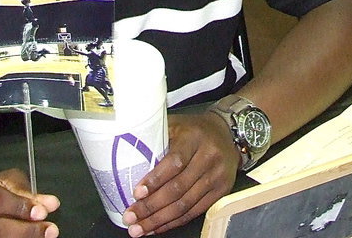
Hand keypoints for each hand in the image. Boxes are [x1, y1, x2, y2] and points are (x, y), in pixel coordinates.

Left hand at [122, 113, 238, 236]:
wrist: (227, 133)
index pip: (175, 162)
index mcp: (194, 138)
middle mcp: (209, 157)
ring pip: (186, 204)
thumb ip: (155, 137)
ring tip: (139, 228)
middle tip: (130, 217)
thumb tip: (125, 154)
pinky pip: (195, 211)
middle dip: (151, 207)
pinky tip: (159, 226)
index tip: (136, 193)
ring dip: (160, 220)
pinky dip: (174, 222)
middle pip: (178, 188)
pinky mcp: (221, 191)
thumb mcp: (176, 124)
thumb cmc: (194, 130)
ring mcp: (217, 176)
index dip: (155, 180)